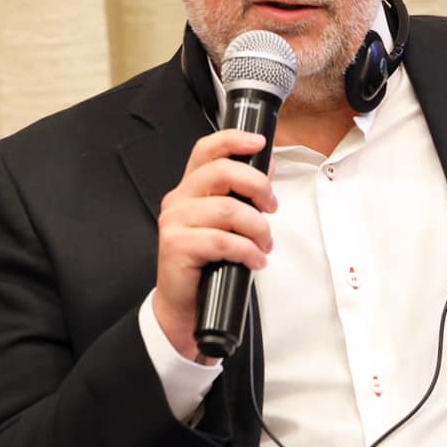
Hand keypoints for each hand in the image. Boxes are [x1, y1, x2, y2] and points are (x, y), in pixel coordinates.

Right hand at [153, 128, 275, 361]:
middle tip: (272, 207)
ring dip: (258, 228)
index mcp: (190, 189)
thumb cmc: (207, 264)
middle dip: (257, 186)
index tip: (260, 143)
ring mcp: (174, 222)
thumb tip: (268, 167)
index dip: (233, 140)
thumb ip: (242, 195)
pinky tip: (254, 260)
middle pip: (221, 172)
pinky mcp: (177, 246)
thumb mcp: (228, 224)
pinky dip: (247, 251)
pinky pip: (223, 241)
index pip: (206, 150)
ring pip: (228, 210)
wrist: (184, 306)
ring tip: (264, 246)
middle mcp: (178, 200)